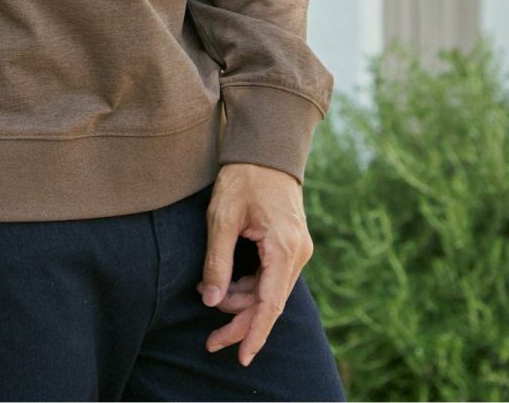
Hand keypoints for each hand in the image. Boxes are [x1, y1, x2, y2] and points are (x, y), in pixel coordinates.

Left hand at [197, 161, 313, 366]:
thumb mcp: (221, 218)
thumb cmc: (242, 178)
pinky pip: (272, 277)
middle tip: (212, 341)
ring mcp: (298, 250)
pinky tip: (228, 285)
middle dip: (241, 323)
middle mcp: (297, 253)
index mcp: (283, 247)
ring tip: (210, 299)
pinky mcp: (291, 245)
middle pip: (270, 303)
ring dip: (243, 303)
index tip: (242, 358)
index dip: (254, 333)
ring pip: (270, 292)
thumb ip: (217, 261)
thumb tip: (211, 300)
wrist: (265, 149)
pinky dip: (251, 286)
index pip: (270, 303)